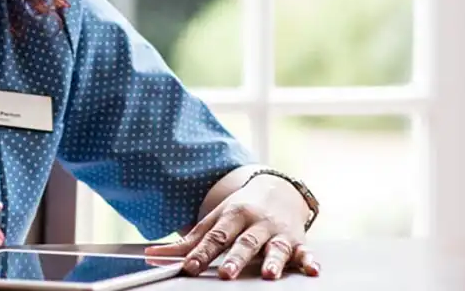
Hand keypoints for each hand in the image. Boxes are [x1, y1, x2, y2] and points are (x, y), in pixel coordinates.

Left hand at [144, 175, 320, 280]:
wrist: (278, 189)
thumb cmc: (241, 209)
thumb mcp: (215, 219)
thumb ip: (190, 241)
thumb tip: (153, 256)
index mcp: (233, 216)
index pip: (215, 236)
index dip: (201, 253)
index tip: (190, 267)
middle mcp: (256, 223)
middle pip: (244, 242)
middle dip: (236, 258)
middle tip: (226, 273)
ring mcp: (278, 232)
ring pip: (276, 247)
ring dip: (273, 261)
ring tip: (270, 274)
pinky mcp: (298, 241)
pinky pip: (306, 251)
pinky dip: (310, 261)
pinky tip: (312, 270)